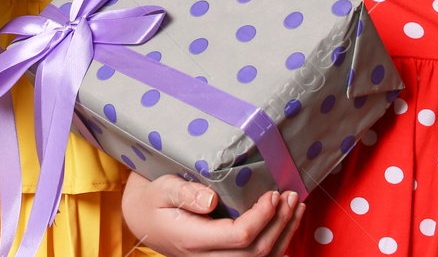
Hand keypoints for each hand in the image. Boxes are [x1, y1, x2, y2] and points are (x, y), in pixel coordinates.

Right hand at [121, 172, 304, 256]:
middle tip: (291, 196)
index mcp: (192, 239)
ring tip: (296, 208)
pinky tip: (285, 226)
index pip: (239, 236)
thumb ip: (184, 193)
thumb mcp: (161, 187)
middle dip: (279, 224)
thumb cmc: (151, 198)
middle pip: (255, 252)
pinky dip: (275, 245)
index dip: (262, 218)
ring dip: (283, 235)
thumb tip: (211, 200)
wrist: (141, 218)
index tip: (272, 194)